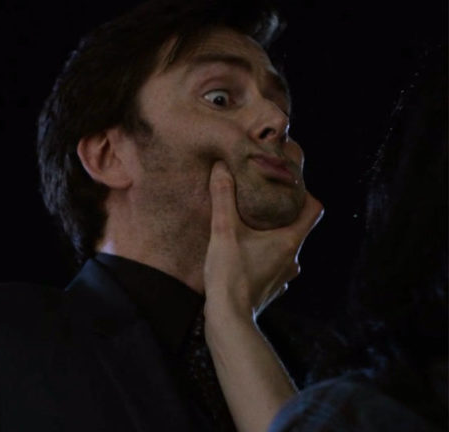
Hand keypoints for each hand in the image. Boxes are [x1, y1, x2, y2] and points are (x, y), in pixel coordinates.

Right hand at [203, 162, 323, 319]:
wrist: (229, 319)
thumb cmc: (231, 275)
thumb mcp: (223, 231)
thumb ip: (223, 198)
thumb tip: (222, 167)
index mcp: (289, 241)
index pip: (315, 210)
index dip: (306, 194)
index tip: (289, 186)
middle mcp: (293, 259)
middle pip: (298, 228)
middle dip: (282, 215)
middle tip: (262, 203)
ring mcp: (284, 277)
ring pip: (285, 249)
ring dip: (272, 238)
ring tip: (251, 229)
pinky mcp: (271, 289)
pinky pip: (273, 267)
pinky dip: (264, 259)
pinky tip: (244, 256)